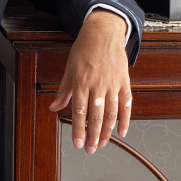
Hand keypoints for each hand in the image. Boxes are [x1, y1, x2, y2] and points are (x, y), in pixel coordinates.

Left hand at [49, 10, 130, 153]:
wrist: (103, 31)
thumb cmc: (85, 48)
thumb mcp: (69, 68)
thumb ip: (63, 90)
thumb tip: (53, 107)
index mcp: (81, 81)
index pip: (79, 111)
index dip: (79, 129)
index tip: (78, 143)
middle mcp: (97, 84)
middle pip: (96, 115)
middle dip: (93, 135)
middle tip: (90, 149)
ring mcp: (112, 83)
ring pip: (111, 112)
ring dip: (107, 131)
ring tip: (102, 143)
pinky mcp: (124, 81)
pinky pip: (126, 103)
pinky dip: (125, 118)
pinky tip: (122, 130)